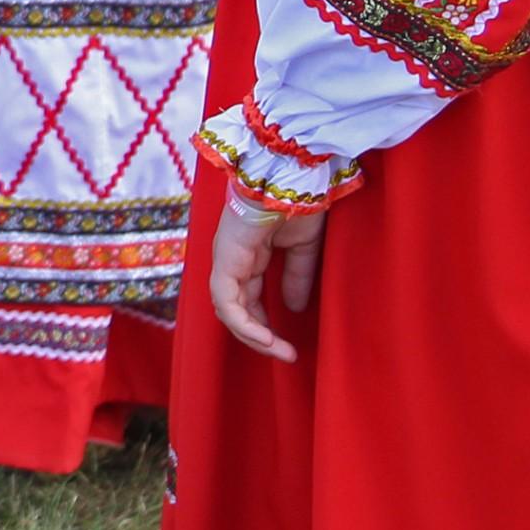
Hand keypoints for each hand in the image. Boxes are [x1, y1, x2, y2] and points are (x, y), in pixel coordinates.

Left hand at [203, 194, 324, 364]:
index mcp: (250, 253)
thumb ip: (297, 276)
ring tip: (279, 352)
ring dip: (252, 335)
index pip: (249, 298)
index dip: (265, 324)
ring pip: (227, 308)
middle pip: (236, 308)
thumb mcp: (303, 247)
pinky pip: (226, 299)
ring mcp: (226, 257)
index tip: (289, 346)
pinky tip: (266, 339)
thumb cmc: (299, 199)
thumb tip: (293, 307)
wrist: (292, 174)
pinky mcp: (225, 257)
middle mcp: (233, 258)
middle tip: (286, 355)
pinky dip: (243, 323)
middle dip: (259, 336)